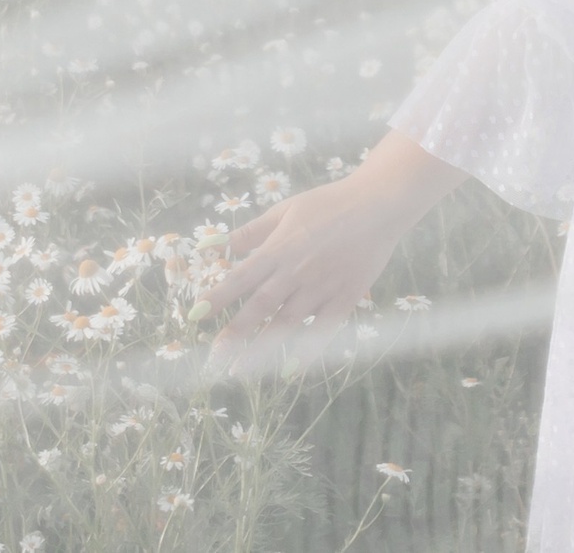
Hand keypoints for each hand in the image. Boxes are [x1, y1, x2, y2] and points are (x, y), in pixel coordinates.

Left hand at [202, 131, 463, 371]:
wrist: (378, 203)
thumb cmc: (329, 203)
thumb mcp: (286, 209)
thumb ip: (252, 231)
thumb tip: (216, 244)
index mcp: (280, 247)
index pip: (242, 276)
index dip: (218, 296)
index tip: (195, 314)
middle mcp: (297, 271)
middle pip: (261, 306)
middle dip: (235, 332)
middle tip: (213, 357)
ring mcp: (322, 286)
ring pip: (287, 322)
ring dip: (262, 348)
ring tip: (240, 370)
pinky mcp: (346, 297)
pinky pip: (324, 329)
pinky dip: (308, 350)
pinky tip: (291, 370)